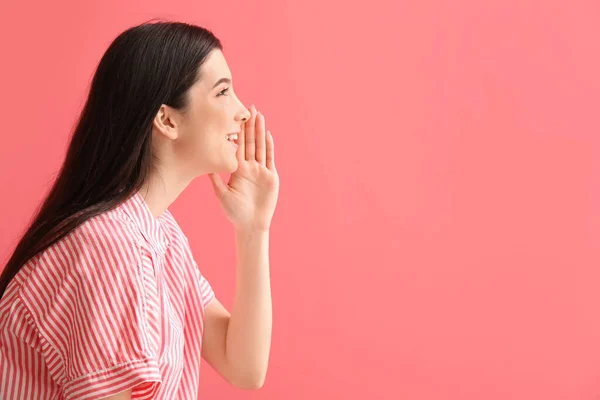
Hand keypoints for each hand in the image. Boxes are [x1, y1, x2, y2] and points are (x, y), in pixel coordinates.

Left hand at [209, 105, 279, 231]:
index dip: (238, 132)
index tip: (236, 117)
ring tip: (260, 116)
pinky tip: (267, 134)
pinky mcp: (270, 177)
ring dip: (260, 131)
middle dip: (250, 125)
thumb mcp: (221, 193)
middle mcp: (250, 167)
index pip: (238, 146)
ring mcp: (261, 171)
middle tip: (250, 108)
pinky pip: (269, 158)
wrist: (250, 224)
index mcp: (238, 169)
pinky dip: (269, 146)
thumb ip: (215, 178)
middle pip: (251, 142)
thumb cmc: (235, 212)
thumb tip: (204, 164)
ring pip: (260, 147)